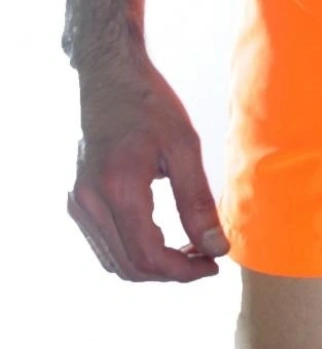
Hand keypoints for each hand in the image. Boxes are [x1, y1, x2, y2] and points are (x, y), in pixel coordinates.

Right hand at [68, 54, 229, 282]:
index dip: (184, 271)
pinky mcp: (77, 199)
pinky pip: (103, 244)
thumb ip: (197, 201)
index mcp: (118, 189)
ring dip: (152, 265)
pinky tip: (163, 237)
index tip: (214, 265)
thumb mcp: (183, 146)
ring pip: (113, 261)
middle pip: (130, 266)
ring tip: (189, 250)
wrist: (109, 76)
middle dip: (171, 272)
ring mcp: (78, 202)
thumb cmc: (149, 103)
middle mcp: (89, 202)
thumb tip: (216, 247)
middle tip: (206, 258)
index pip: (149, 256)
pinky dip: (133, 251)